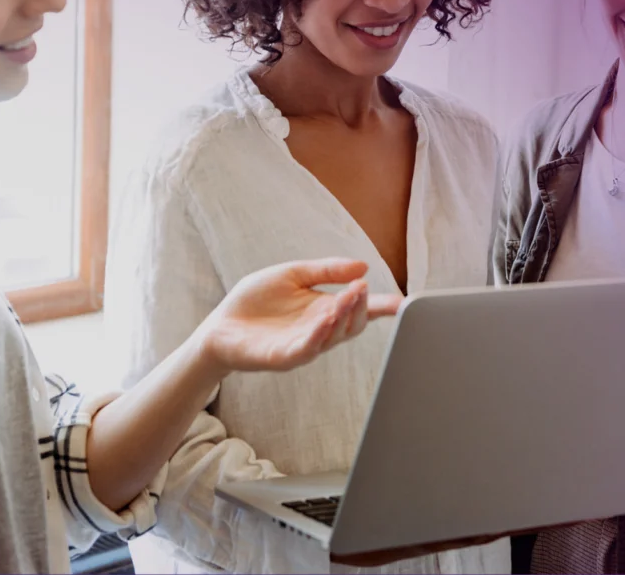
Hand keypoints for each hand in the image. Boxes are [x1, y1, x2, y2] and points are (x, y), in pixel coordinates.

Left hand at [194, 258, 404, 372]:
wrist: (219, 327)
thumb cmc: (255, 302)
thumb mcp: (292, 274)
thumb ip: (325, 270)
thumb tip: (362, 267)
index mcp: (325, 310)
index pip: (360, 309)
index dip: (384, 307)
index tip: (405, 303)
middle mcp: (320, 331)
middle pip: (354, 324)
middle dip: (362, 307)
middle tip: (362, 288)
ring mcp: (304, 346)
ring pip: (335, 336)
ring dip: (345, 316)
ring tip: (350, 295)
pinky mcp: (284, 357)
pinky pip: (309, 348)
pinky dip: (320, 334)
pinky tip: (326, 318)